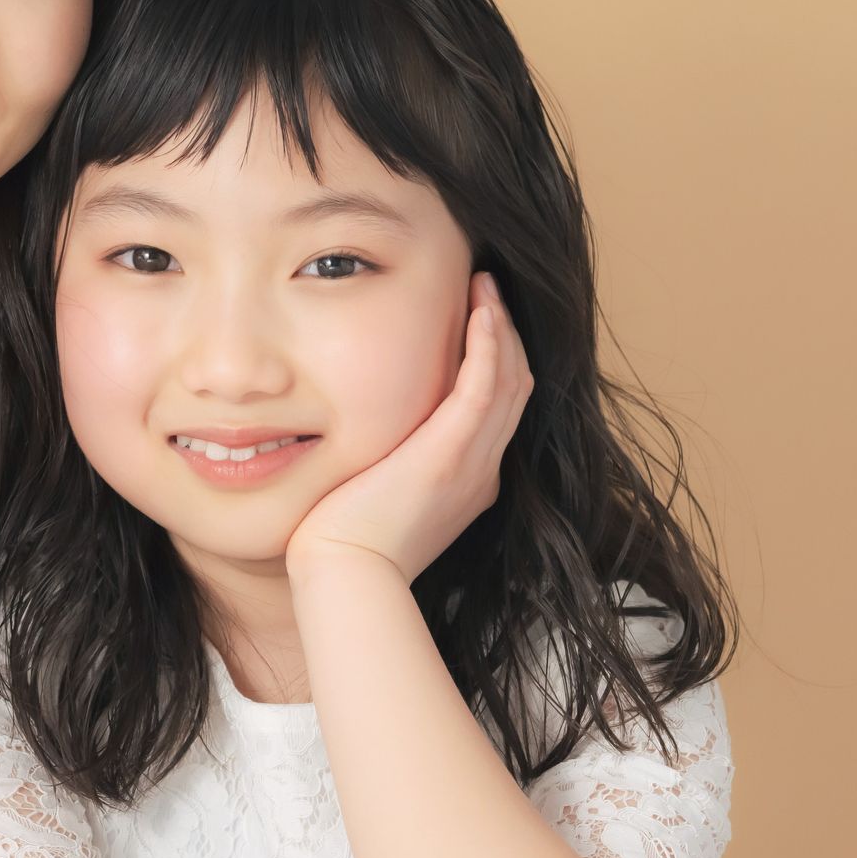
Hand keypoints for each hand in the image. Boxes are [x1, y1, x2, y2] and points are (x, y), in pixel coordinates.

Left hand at [284, 273, 532, 589]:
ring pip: (509, 380)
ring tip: (485, 284)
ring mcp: (473, 463)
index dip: (494, 359)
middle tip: (486, 288)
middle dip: (505, 335)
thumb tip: (359, 433)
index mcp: (466, 480)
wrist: (345, 573)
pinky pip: (485, 387)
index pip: (495, 408)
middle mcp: (481, 470)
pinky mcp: (451, 454)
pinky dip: (489, 345)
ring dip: (500, 327)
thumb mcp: (374, 491)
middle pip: (513, 388)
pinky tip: (481, 310)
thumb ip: (383, 459)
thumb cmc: (342, 540)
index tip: (476, 318)